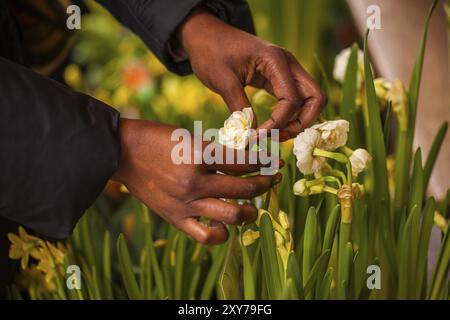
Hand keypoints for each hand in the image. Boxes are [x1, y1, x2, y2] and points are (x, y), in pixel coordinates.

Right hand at [112, 119, 281, 243]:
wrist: (121, 153)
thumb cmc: (154, 139)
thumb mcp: (188, 137)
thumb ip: (214, 153)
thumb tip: (242, 162)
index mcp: (199, 155)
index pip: (244, 161)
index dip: (264, 161)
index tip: (272, 161)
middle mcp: (195, 182)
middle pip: (245, 188)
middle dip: (266, 183)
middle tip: (273, 180)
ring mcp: (186, 203)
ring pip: (233, 214)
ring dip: (251, 210)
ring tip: (254, 207)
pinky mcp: (175, 218)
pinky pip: (206, 236)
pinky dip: (222, 234)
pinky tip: (225, 225)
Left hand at [177, 8, 326, 138]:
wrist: (205, 35)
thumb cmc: (211, 53)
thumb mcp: (222, 81)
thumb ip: (239, 108)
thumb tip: (251, 136)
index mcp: (276, 60)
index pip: (292, 100)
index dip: (278, 123)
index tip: (257, 136)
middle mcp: (288, 64)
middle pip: (315, 98)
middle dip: (301, 123)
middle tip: (277, 137)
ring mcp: (286, 71)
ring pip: (309, 100)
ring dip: (298, 121)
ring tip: (274, 135)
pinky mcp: (279, 78)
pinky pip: (295, 99)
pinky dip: (289, 116)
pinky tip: (272, 127)